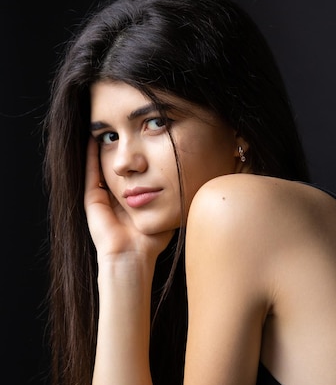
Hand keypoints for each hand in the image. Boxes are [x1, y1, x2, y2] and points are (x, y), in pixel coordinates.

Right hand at [84, 137, 173, 260]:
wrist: (133, 256)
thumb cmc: (152, 240)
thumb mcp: (165, 213)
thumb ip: (174, 199)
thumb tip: (196, 183)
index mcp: (128, 201)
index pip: (131, 173)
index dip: (134, 157)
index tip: (141, 138)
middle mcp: (113, 198)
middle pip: (114, 167)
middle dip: (116, 148)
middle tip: (121, 128)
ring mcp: (100, 198)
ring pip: (100, 167)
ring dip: (102, 148)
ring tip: (105, 129)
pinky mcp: (91, 200)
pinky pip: (90, 173)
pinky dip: (90, 156)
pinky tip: (94, 139)